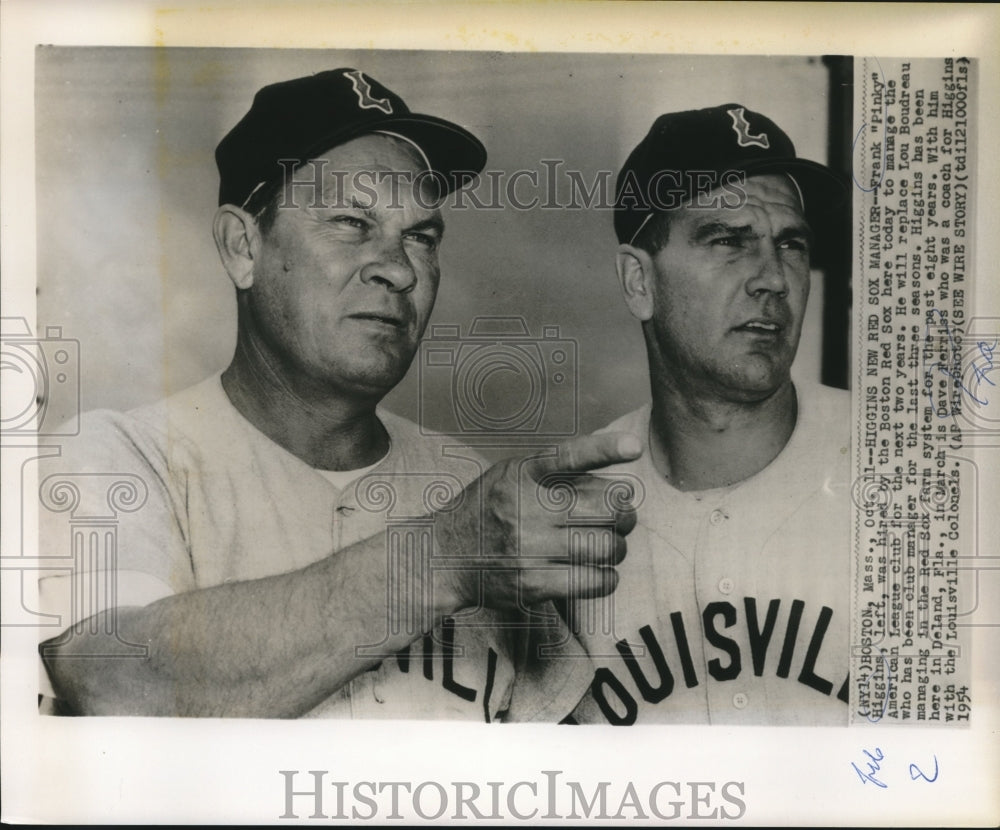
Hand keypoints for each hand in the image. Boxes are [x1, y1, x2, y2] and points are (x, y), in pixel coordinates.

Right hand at [436, 432, 641, 612]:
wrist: (441, 556)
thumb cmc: (487, 511)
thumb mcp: (510, 475)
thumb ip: (554, 471)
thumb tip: (614, 471)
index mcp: (521, 474)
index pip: (567, 456)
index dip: (603, 449)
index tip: (632, 447)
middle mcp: (524, 508)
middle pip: (604, 508)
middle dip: (625, 514)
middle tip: (622, 519)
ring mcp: (528, 548)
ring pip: (604, 547)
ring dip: (617, 548)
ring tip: (608, 547)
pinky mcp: (531, 584)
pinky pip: (593, 581)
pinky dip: (606, 577)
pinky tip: (598, 572)